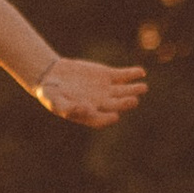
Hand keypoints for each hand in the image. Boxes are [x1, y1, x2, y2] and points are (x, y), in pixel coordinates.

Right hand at [34, 54, 148, 127]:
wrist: (52, 75)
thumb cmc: (50, 92)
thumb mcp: (53, 100)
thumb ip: (66, 106)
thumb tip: (84, 109)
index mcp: (88, 114)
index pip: (101, 119)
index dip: (108, 118)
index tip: (114, 116)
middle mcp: (101, 104)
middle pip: (116, 105)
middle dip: (125, 103)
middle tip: (134, 101)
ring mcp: (106, 90)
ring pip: (123, 91)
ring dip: (134, 89)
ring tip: (143, 87)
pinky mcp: (107, 76)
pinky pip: (123, 76)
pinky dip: (131, 74)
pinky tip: (141, 73)